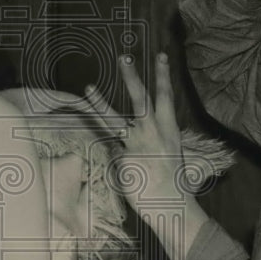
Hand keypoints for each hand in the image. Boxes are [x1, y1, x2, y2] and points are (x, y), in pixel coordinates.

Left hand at [85, 54, 209, 259]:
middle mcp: (152, 133)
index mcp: (169, 130)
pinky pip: (112, 151)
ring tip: (88, 87)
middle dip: (131, 77)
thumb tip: (134, 132)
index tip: (161, 56)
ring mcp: (136, 145)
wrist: (170, 203)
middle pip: (140, 99)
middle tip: (123, 57)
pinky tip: (125, 168)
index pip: (166, 97)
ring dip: (100, 103)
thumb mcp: (170, 152)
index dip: (163, 75)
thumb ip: (154, 136)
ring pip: (114, 120)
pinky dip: (114, 157)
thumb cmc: (171, 180)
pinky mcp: (122, 159)